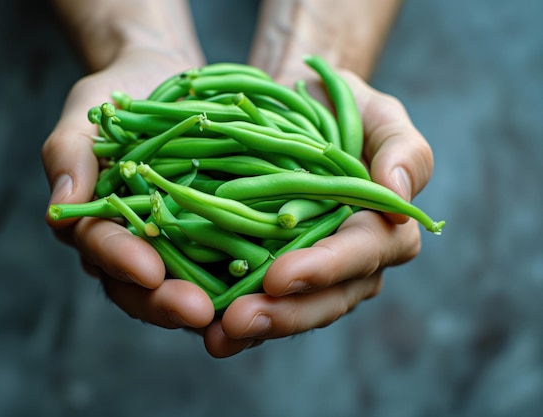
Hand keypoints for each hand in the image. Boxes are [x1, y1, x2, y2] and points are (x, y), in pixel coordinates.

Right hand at [42, 50, 215, 329]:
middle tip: (197, 312)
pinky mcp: (216, 231)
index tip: (149, 270)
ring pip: (188, 285)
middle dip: (168, 302)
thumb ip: (69, 157)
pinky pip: (226, 260)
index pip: (103, 249)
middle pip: (143, 287)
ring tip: (237, 312)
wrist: (162, 79)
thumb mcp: (85, 115)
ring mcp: (178, 241)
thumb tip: (62, 205)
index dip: (123, 261)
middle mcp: (136, 242)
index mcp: (98, 222)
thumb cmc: (116, 96)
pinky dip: (243, 276)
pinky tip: (267, 284)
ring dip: (211, 302)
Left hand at [202, 70, 433, 357]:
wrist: (294, 104)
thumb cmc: (341, 110)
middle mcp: (348, 262)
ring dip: (254, 325)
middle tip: (237, 320)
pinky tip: (205, 328)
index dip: (323, 269)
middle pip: (324, 299)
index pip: (360, 255)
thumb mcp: (379, 116)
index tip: (279, 276)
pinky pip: (256, 299)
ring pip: (290, 310)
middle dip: (283, 313)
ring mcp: (308, 272)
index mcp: (381, 229)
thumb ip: (404, 152)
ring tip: (217, 335)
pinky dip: (229, 313)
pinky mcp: (270, 271)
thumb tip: (399, 196)